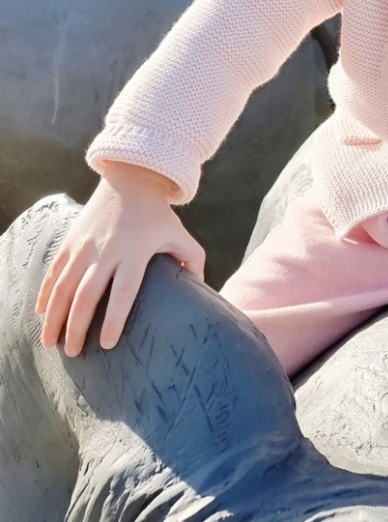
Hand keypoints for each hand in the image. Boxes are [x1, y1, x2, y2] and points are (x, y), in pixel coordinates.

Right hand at [35, 160, 204, 356]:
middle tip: (74, 353)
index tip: (107, 344)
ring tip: (50, 342)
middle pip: (87, 294)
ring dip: (54, 316)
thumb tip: (201, 289)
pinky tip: (40, 313)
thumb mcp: (179, 233)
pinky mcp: (71, 240)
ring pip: (64, 286)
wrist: (130, 179)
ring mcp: (85, 245)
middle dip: (77, 327)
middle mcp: (106, 250)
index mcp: (135, 251)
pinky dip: (45, 293)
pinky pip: (54, 271)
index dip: (115, 318)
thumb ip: (193, 260)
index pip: (124, 290)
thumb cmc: (158, 214)